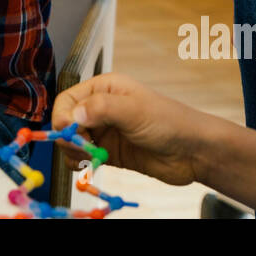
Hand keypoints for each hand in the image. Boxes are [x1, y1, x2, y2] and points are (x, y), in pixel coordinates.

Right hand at [51, 72, 204, 185]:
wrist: (193, 152)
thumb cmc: (169, 122)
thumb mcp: (134, 110)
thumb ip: (101, 109)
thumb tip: (71, 116)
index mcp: (104, 89)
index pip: (68, 99)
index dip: (63, 116)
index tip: (67, 132)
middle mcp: (101, 108)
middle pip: (67, 121)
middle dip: (68, 136)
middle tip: (81, 149)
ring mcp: (105, 131)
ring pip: (73, 140)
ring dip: (72, 151)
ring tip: (88, 158)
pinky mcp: (109, 153)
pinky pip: (83, 156)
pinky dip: (80, 163)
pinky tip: (88, 166)